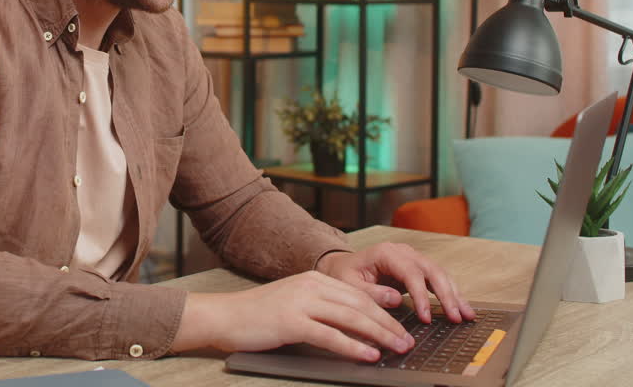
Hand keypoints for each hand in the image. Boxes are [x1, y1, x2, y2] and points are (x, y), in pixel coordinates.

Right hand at [172, 271, 414, 361]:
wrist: (224, 316)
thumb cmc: (257, 316)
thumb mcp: (294, 305)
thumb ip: (322, 310)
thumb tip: (354, 328)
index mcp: (313, 279)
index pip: (358, 295)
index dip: (384, 311)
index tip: (402, 326)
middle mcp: (310, 286)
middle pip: (360, 305)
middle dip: (389, 324)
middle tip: (408, 341)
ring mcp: (301, 302)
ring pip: (351, 318)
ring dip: (379, 335)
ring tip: (398, 349)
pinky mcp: (291, 322)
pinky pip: (330, 335)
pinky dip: (353, 346)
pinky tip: (369, 355)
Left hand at [317, 243, 476, 324]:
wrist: (342, 265)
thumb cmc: (344, 275)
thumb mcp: (349, 285)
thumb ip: (371, 293)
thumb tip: (397, 300)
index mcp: (386, 252)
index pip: (411, 273)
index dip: (421, 295)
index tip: (426, 317)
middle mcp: (403, 251)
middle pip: (432, 270)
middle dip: (447, 294)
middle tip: (456, 317)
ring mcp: (412, 257)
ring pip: (439, 273)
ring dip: (455, 294)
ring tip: (467, 315)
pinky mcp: (417, 267)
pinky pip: (437, 278)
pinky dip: (450, 292)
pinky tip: (460, 307)